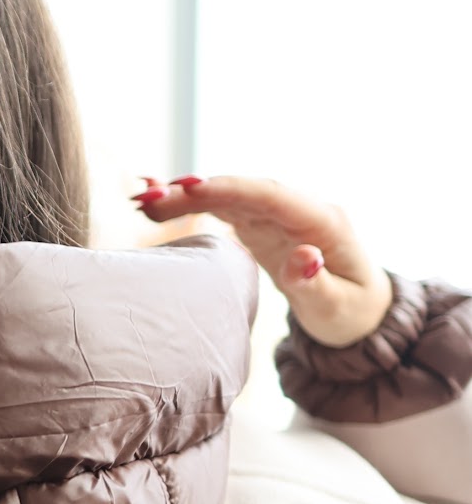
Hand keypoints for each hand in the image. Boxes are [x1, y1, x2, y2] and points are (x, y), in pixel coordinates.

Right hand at [133, 175, 392, 346]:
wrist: (359, 314)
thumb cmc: (351, 314)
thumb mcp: (336, 309)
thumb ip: (315, 284)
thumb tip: (303, 255)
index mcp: (324, 221)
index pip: (271, 195)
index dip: (231, 189)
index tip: (190, 190)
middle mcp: (300, 210)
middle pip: (244, 191)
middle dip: (197, 190)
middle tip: (149, 200)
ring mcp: (280, 216)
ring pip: (231, 196)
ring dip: (188, 196)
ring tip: (144, 204)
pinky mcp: (263, 227)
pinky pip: (226, 209)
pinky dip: (195, 206)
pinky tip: (161, 208)